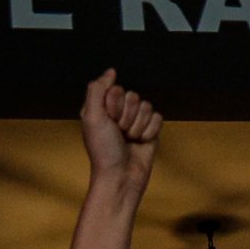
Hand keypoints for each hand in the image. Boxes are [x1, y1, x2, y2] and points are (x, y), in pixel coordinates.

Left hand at [77, 70, 160, 188]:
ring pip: (147, 107)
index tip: (108, 121)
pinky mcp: (150, 130)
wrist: (121, 177)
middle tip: (119, 133)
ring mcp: (135, 121)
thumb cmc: (103, 150)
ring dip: (138, 127)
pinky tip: (141, 143)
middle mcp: (119, 112)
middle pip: (134, 96)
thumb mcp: (91, 116)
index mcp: (102, 106)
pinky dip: (150, 132)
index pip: (117, 89)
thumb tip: (111, 71)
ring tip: (129, 140)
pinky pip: (158, 117)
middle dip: (128, 117)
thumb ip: (97, 89)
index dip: (115, 105)